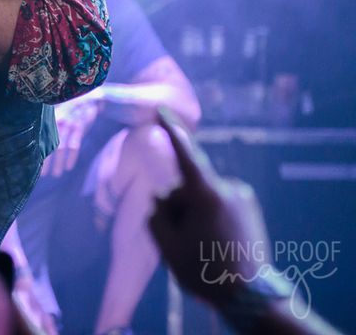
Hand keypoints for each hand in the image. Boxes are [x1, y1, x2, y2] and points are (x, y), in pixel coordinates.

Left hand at [41, 94, 102, 176]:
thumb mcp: (57, 112)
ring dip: (58, 163)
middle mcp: (55, 122)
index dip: (34, 151)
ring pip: (60, 148)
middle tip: (41, 175)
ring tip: (56, 174)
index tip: (29, 164)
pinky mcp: (79, 127)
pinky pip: (75, 145)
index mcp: (47, 119)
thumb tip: (36, 137)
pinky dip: (71, 157)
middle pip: (46, 144)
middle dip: (44, 161)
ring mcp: (67, 124)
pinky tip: (69, 167)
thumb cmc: (70, 107)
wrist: (88, 98)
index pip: (38, 138)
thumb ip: (48, 123)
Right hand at [148, 107, 272, 305]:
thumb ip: (157, 214)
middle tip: (182, 240)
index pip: (185, 154)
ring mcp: (243, 198)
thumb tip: (162, 200)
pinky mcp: (250, 208)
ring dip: (195, 213)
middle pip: (187, 187)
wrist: (251, 297)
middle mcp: (228, 188)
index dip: (171, 130)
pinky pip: (218, 203)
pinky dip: (210, 217)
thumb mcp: (166, 246)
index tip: (161, 110)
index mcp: (207, 194)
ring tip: (199, 246)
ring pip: (203, 196)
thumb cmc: (204, 271)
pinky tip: (211, 242)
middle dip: (179, 206)